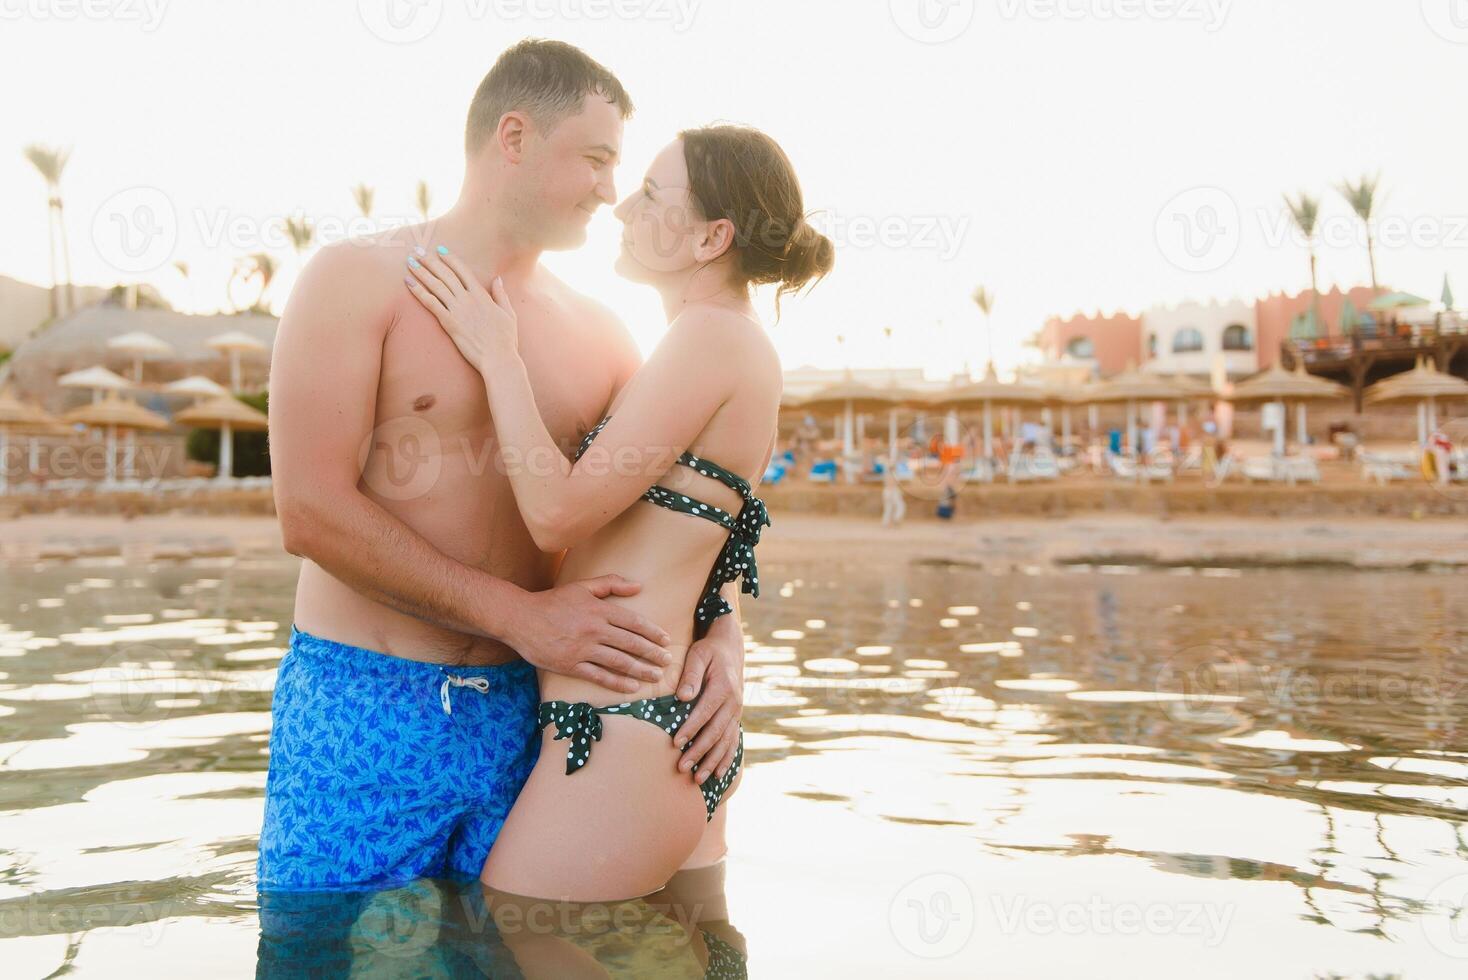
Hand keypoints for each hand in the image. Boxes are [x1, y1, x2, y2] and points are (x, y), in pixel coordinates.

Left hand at [403, 245, 516, 371]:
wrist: (499, 358)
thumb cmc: (505, 339)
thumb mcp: (509, 314)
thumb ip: (501, 294)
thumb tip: (497, 279)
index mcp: (482, 295)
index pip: (463, 271)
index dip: (451, 259)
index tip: (440, 250)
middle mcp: (468, 299)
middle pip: (446, 275)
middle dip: (431, 261)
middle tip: (418, 250)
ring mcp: (458, 310)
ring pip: (436, 285)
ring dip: (422, 272)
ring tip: (410, 262)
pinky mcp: (449, 323)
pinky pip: (431, 303)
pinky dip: (419, 291)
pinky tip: (409, 283)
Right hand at [508, 576, 672, 693]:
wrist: (520, 618)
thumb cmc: (553, 601)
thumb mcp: (582, 586)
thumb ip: (611, 583)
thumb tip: (639, 586)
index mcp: (598, 610)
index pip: (633, 622)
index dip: (652, 632)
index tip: (666, 640)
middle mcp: (593, 630)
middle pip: (630, 643)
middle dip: (652, 653)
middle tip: (668, 661)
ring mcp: (582, 649)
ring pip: (618, 661)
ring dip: (640, 669)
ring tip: (655, 676)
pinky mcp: (570, 665)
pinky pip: (598, 676)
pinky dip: (617, 682)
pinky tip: (632, 687)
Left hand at [672, 628, 743, 783]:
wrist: (730, 648)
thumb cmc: (709, 651)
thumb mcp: (698, 655)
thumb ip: (691, 674)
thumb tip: (683, 696)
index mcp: (723, 686)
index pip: (705, 711)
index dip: (691, 728)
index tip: (676, 743)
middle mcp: (733, 702)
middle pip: (716, 731)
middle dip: (699, 751)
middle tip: (682, 767)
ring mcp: (737, 712)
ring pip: (725, 741)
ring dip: (712, 761)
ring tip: (698, 779)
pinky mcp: (736, 718)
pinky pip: (733, 741)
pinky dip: (726, 759)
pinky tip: (718, 774)